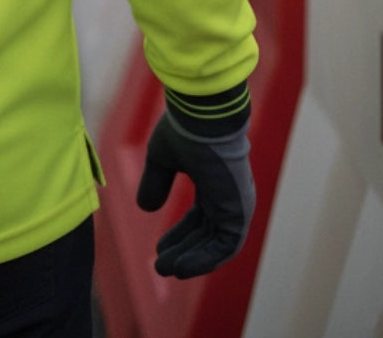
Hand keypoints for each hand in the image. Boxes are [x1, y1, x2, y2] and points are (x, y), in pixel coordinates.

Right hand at [137, 107, 254, 277]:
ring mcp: (235, 204)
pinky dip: (204, 260)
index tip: (160, 248)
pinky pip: (224, 247)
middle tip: (161, 265)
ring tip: (166, 269)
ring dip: (192, 260)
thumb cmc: (184, 128)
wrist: (204, 116)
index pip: (200, 217)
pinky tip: (181, 267)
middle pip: (206, 233)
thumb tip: (145, 208)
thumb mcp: (163, 158)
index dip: (180, 235)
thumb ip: (156, 182)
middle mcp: (227, 195)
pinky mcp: (239, 212)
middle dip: (183, 250)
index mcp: (213, 181)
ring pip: (215, 244)